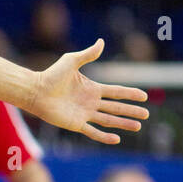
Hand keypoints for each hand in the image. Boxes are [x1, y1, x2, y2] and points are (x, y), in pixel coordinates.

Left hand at [33, 39, 147, 143]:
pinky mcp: (76, 124)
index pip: (116, 92)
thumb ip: (88, 54)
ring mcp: (84, 114)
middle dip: (131, 111)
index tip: (144, 96)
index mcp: (92, 88)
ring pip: (108, 120)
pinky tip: (117, 139)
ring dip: (123, 123)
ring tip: (137, 126)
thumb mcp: (71, 61)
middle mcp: (90, 102)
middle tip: (146, 115)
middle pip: (116, 108)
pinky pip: (93, 132)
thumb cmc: (51, 75)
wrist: (36, 91)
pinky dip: (104, 137)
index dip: (130, 94)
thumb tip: (102, 42)